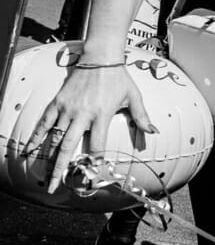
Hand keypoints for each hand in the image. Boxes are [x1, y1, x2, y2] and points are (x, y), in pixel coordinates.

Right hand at [25, 60, 155, 193]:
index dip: (95, 161)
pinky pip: (44, 122)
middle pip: (69, 146)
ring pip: (55, 137)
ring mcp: (68, 108)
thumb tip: (154, 132)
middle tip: (54, 186)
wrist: (101, 58)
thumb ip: (142, 116)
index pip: (97, 145)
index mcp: (102, 114)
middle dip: (61, 168)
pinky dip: (37, 137)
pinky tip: (30, 150)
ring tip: (45, 176)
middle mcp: (83, 114)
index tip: (91, 174)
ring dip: (48, 158)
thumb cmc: (119, 78)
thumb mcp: (134, 96)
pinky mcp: (58, 102)